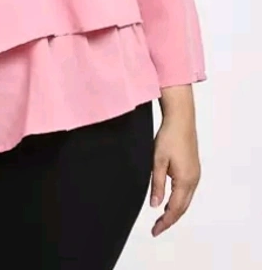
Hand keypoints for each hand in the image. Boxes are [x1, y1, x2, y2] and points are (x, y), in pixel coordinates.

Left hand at [150, 112, 200, 236]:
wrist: (181, 119)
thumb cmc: (169, 137)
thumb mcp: (158, 161)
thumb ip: (157, 184)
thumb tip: (155, 205)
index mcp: (185, 180)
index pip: (175, 209)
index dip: (165, 222)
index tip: (154, 231)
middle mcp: (193, 180)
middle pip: (182, 207)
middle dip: (170, 219)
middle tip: (156, 228)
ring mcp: (195, 174)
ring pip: (186, 200)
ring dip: (175, 210)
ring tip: (161, 218)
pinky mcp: (193, 169)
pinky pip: (187, 191)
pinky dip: (179, 200)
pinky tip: (170, 200)